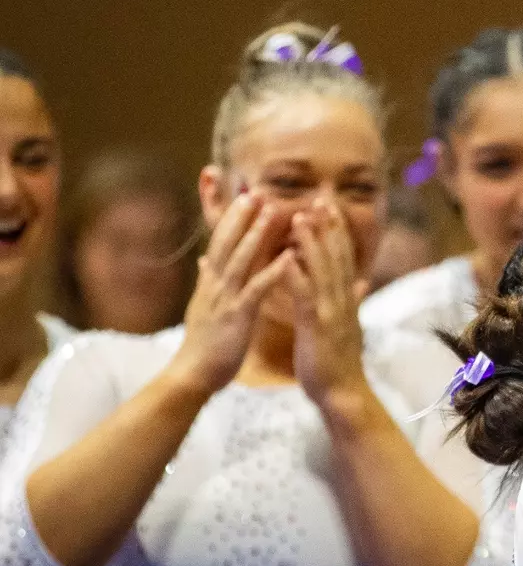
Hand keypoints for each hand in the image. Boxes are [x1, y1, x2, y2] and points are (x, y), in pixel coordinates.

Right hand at [168, 194, 293, 393]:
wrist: (192, 375)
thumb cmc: (203, 345)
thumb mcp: (203, 307)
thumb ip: (207, 282)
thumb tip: (205, 260)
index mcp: (211, 283)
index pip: (221, 244)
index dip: (232, 220)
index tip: (244, 196)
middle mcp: (215, 286)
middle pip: (227, 243)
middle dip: (241, 216)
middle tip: (255, 190)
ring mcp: (225, 299)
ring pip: (240, 259)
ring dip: (255, 234)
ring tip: (271, 210)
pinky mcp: (237, 316)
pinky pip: (256, 289)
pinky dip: (272, 270)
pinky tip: (288, 255)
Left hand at [286, 199, 369, 406]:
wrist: (342, 392)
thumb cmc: (339, 363)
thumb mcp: (348, 326)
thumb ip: (352, 301)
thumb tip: (361, 283)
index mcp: (346, 299)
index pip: (343, 258)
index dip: (337, 232)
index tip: (329, 208)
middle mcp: (342, 299)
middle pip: (336, 256)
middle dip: (327, 227)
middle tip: (319, 199)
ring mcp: (331, 311)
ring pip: (322, 269)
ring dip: (311, 242)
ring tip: (300, 217)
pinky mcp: (317, 325)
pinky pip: (305, 295)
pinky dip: (296, 275)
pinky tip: (285, 258)